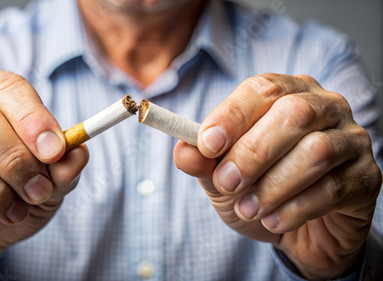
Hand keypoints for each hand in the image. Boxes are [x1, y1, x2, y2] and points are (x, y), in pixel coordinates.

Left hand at [174, 73, 381, 278]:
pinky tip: (274, 221)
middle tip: (226, 184)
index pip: (263, 89)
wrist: (299, 231)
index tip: (207, 144)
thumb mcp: (222, 179)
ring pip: (317, 151)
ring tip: (248, 208)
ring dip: (273, 185)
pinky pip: (333, 188)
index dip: (233, 115)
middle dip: (252, 152)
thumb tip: (183, 151)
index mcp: (288, 93)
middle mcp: (325, 107)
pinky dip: (295, 208)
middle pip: (294, 113)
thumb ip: (203, 163)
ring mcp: (352, 140)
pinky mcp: (368, 177)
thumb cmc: (259, 191)